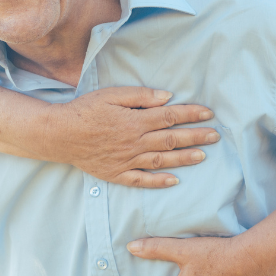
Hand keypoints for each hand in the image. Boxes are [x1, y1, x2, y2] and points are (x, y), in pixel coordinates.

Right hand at [45, 88, 219, 188]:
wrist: (60, 134)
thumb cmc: (85, 110)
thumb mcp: (111, 94)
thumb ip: (140, 96)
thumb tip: (167, 98)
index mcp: (135, 120)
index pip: (170, 117)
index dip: (191, 115)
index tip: (208, 114)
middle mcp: (135, 142)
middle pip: (171, 139)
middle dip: (196, 137)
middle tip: (215, 136)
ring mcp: (127, 160)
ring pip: (162, 161)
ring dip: (184, 159)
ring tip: (202, 156)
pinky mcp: (117, 174)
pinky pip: (142, 180)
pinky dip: (159, 181)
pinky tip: (174, 181)